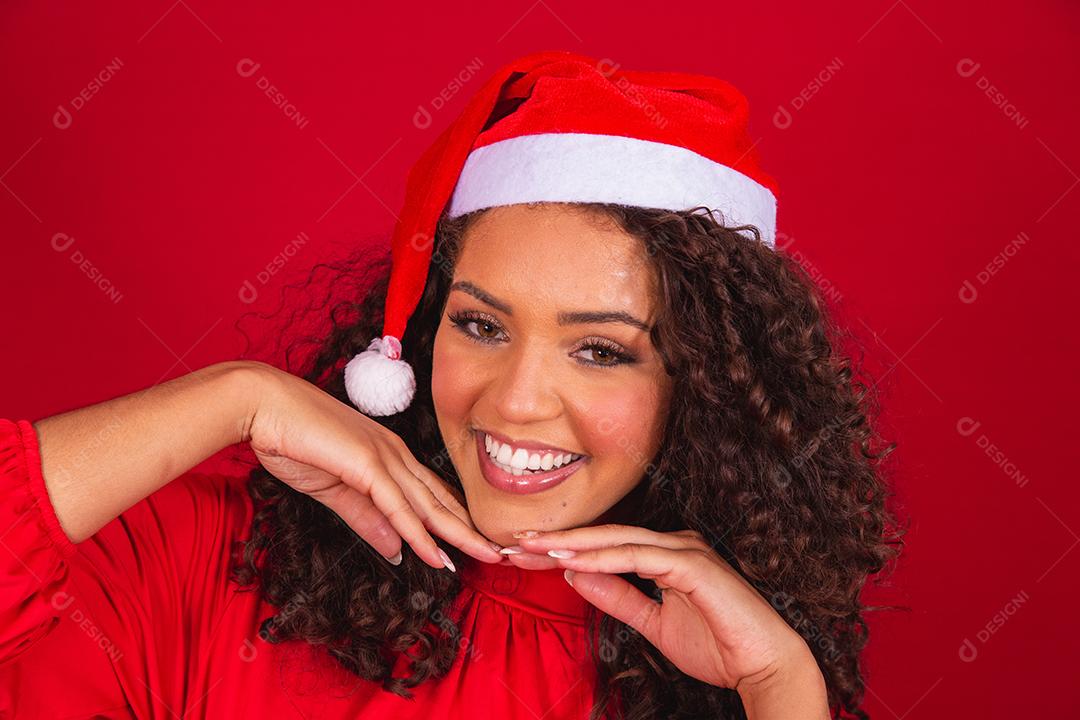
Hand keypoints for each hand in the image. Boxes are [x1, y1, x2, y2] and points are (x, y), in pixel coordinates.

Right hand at [242, 362, 501, 570]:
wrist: (263, 404)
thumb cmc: (292, 438)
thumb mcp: (333, 489)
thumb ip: (364, 517)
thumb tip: (395, 550)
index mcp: (388, 455)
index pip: (430, 494)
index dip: (454, 520)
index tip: (474, 542)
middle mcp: (394, 454)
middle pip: (440, 500)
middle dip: (471, 529)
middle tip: (500, 553)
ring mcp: (383, 457)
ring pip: (429, 505)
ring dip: (458, 534)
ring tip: (486, 557)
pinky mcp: (366, 465)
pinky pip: (398, 507)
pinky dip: (418, 534)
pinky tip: (434, 555)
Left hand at [506, 525, 828, 712]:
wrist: (764, 666)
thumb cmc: (718, 645)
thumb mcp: (653, 623)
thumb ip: (617, 598)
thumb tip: (575, 576)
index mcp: (666, 553)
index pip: (606, 545)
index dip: (565, 549)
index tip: (527, 555)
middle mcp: (675, 543)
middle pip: (605, 536)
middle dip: (560, 539)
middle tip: (517, 541)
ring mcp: (685, 548)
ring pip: (617, 539)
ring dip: (573, 543)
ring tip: (534, 547)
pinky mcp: (692, 562)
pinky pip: (638, 555)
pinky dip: (603, 556)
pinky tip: (573, 560)